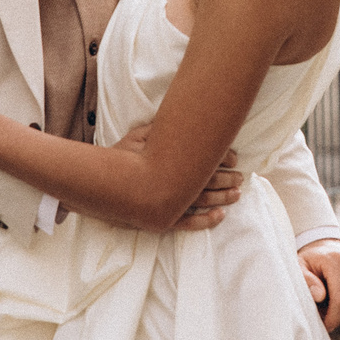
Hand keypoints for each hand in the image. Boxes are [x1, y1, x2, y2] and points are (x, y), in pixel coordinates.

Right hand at [118, 123, 241, 230]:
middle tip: (241, 177)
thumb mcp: (137, 137)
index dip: (222, 160)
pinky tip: (220, 216)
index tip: (233, 159)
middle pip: (208, 182)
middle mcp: (171, 185)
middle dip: (228, 179)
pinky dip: (206, 222)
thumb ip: (158, 128)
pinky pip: (188, 224)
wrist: (98, 186)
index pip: (204, 162)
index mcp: (170, 163)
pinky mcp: (162, 220)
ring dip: (223, 198)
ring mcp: (167, 205)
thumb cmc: (119, 158)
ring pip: (202, 203)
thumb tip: (180, 115)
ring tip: (237, 194)